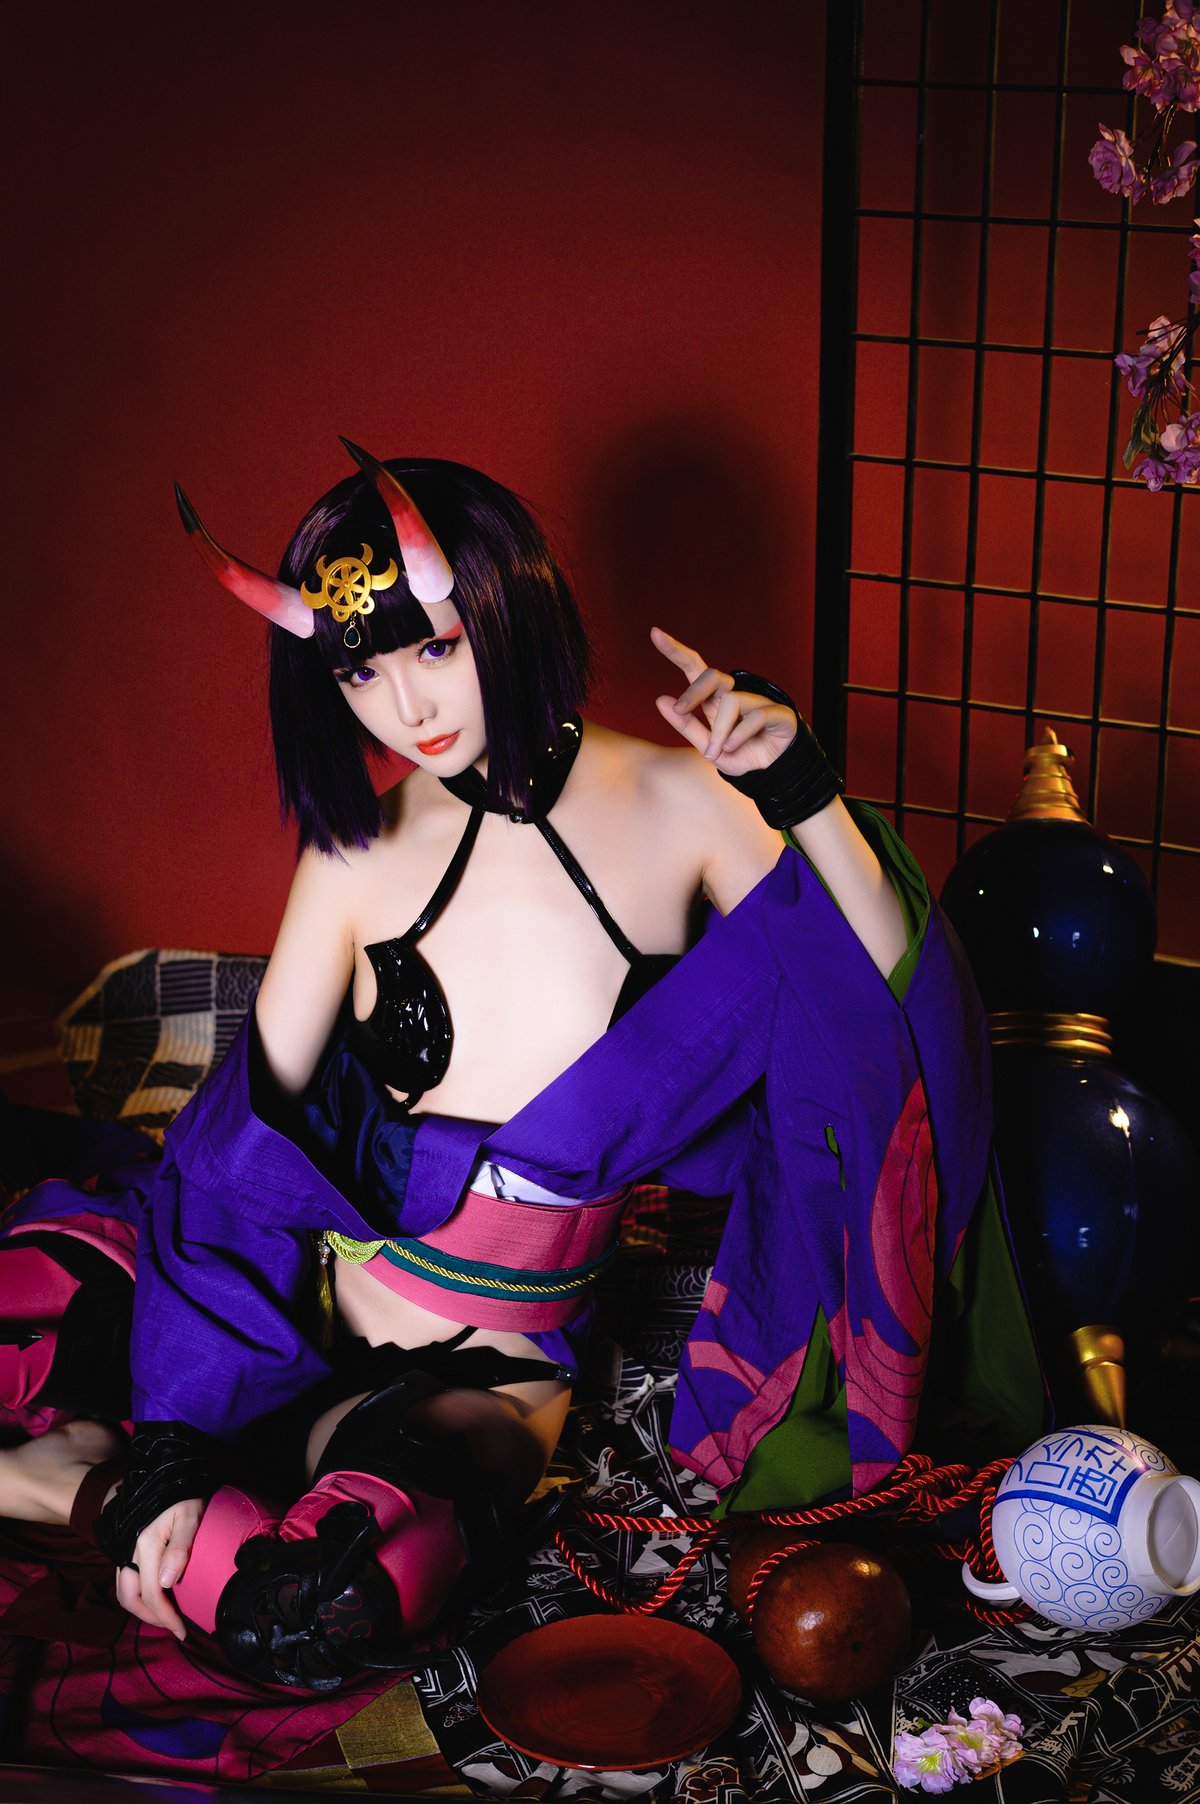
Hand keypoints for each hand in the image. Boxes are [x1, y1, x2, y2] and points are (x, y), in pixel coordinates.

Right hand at [115, 1498, 204, 1640]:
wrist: (166, 1477)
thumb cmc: (183, 1497)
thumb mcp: (190, 1516)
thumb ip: (180, 1547)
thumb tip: (167, 1582)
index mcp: (146, 1546)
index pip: (152, 1593)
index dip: (166, 1617)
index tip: (183, 1631)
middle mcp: (131, 1552)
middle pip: (131, 1598)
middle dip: (152, 1618)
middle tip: (175, 1627)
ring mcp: (127, 1552)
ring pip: (125, 1592)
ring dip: (141, 1610)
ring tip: (164, 1617)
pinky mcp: (129, 1551)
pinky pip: (127, 1582)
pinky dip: (138, 1597)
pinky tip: (156, 1597)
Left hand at [651, 627, 796, 778]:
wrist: (770, 778)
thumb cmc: (740, 757)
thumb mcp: (708, 748)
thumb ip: (686, 726)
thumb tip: (660, 700)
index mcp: (716, 701)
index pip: (696, 669)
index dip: (676, 651)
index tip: (654, 633)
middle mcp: (736, 696)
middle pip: (712, 675)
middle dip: (692, 692)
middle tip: (680, 710)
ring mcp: (759, 702)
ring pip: (731, 701)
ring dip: (719, 732)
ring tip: (717, 752)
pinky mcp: (779, 712)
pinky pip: (755, 715)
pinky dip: (739, 735)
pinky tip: (734, 747)